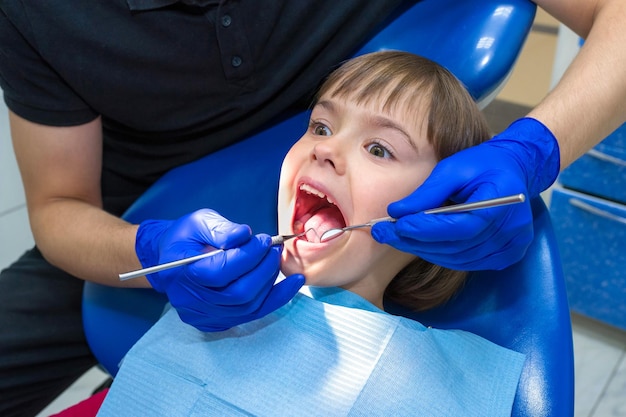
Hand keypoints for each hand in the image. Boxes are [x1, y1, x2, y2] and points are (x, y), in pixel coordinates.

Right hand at [135, 209, 303, 330]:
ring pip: (247, 307)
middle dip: (263, 270)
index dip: (248, 256)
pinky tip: (291, 284)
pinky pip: (251, 315)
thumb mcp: (198, 221)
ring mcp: (203, 316)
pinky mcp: (216, 322)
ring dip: (270, 284)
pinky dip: (274, 299)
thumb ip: (220, 228)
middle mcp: (190, 301)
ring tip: (275, 261)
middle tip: (274, 250)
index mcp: (182, 273)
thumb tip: (245, 235)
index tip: (265, 240)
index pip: (222, 271)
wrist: (171, 259)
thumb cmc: (186, 238)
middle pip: (238, 293)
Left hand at [372, 117, 559, 270]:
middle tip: (383, 232)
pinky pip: (465, 262)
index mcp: (503, 202)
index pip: (459, 226)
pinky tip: (419, 243)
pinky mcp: (504, 256)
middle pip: (455, 246)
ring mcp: (510, 247)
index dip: (425, 229)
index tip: (396, 224)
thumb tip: (396, 211)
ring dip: (423, 250)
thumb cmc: (484, 163)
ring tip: (395, 237)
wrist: (516, 169)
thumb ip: (427, 191)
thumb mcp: (454, 167)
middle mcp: (511, 232)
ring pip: (456, 259)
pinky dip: (439, 254)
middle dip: (415, 241)